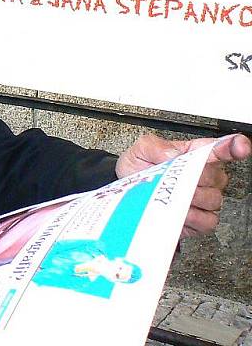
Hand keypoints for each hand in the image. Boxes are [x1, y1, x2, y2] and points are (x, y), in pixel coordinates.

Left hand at [116, 133, 250, 236]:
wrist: (127, 194)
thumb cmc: (138, 169)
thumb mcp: (139, 150)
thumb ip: (155, 146)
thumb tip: (172, 154)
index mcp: (192, 153)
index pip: (219, 147)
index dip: (233, 146)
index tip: (240, 146)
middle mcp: (204, 174)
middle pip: (215, 176)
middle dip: (193, 179)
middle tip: (173, 180)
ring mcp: (205, 197)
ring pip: (214, 199)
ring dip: (191, 199)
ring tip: (171, 196)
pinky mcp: (201, 219)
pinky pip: (209, 220)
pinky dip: (193, 218)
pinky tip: (179, 212)